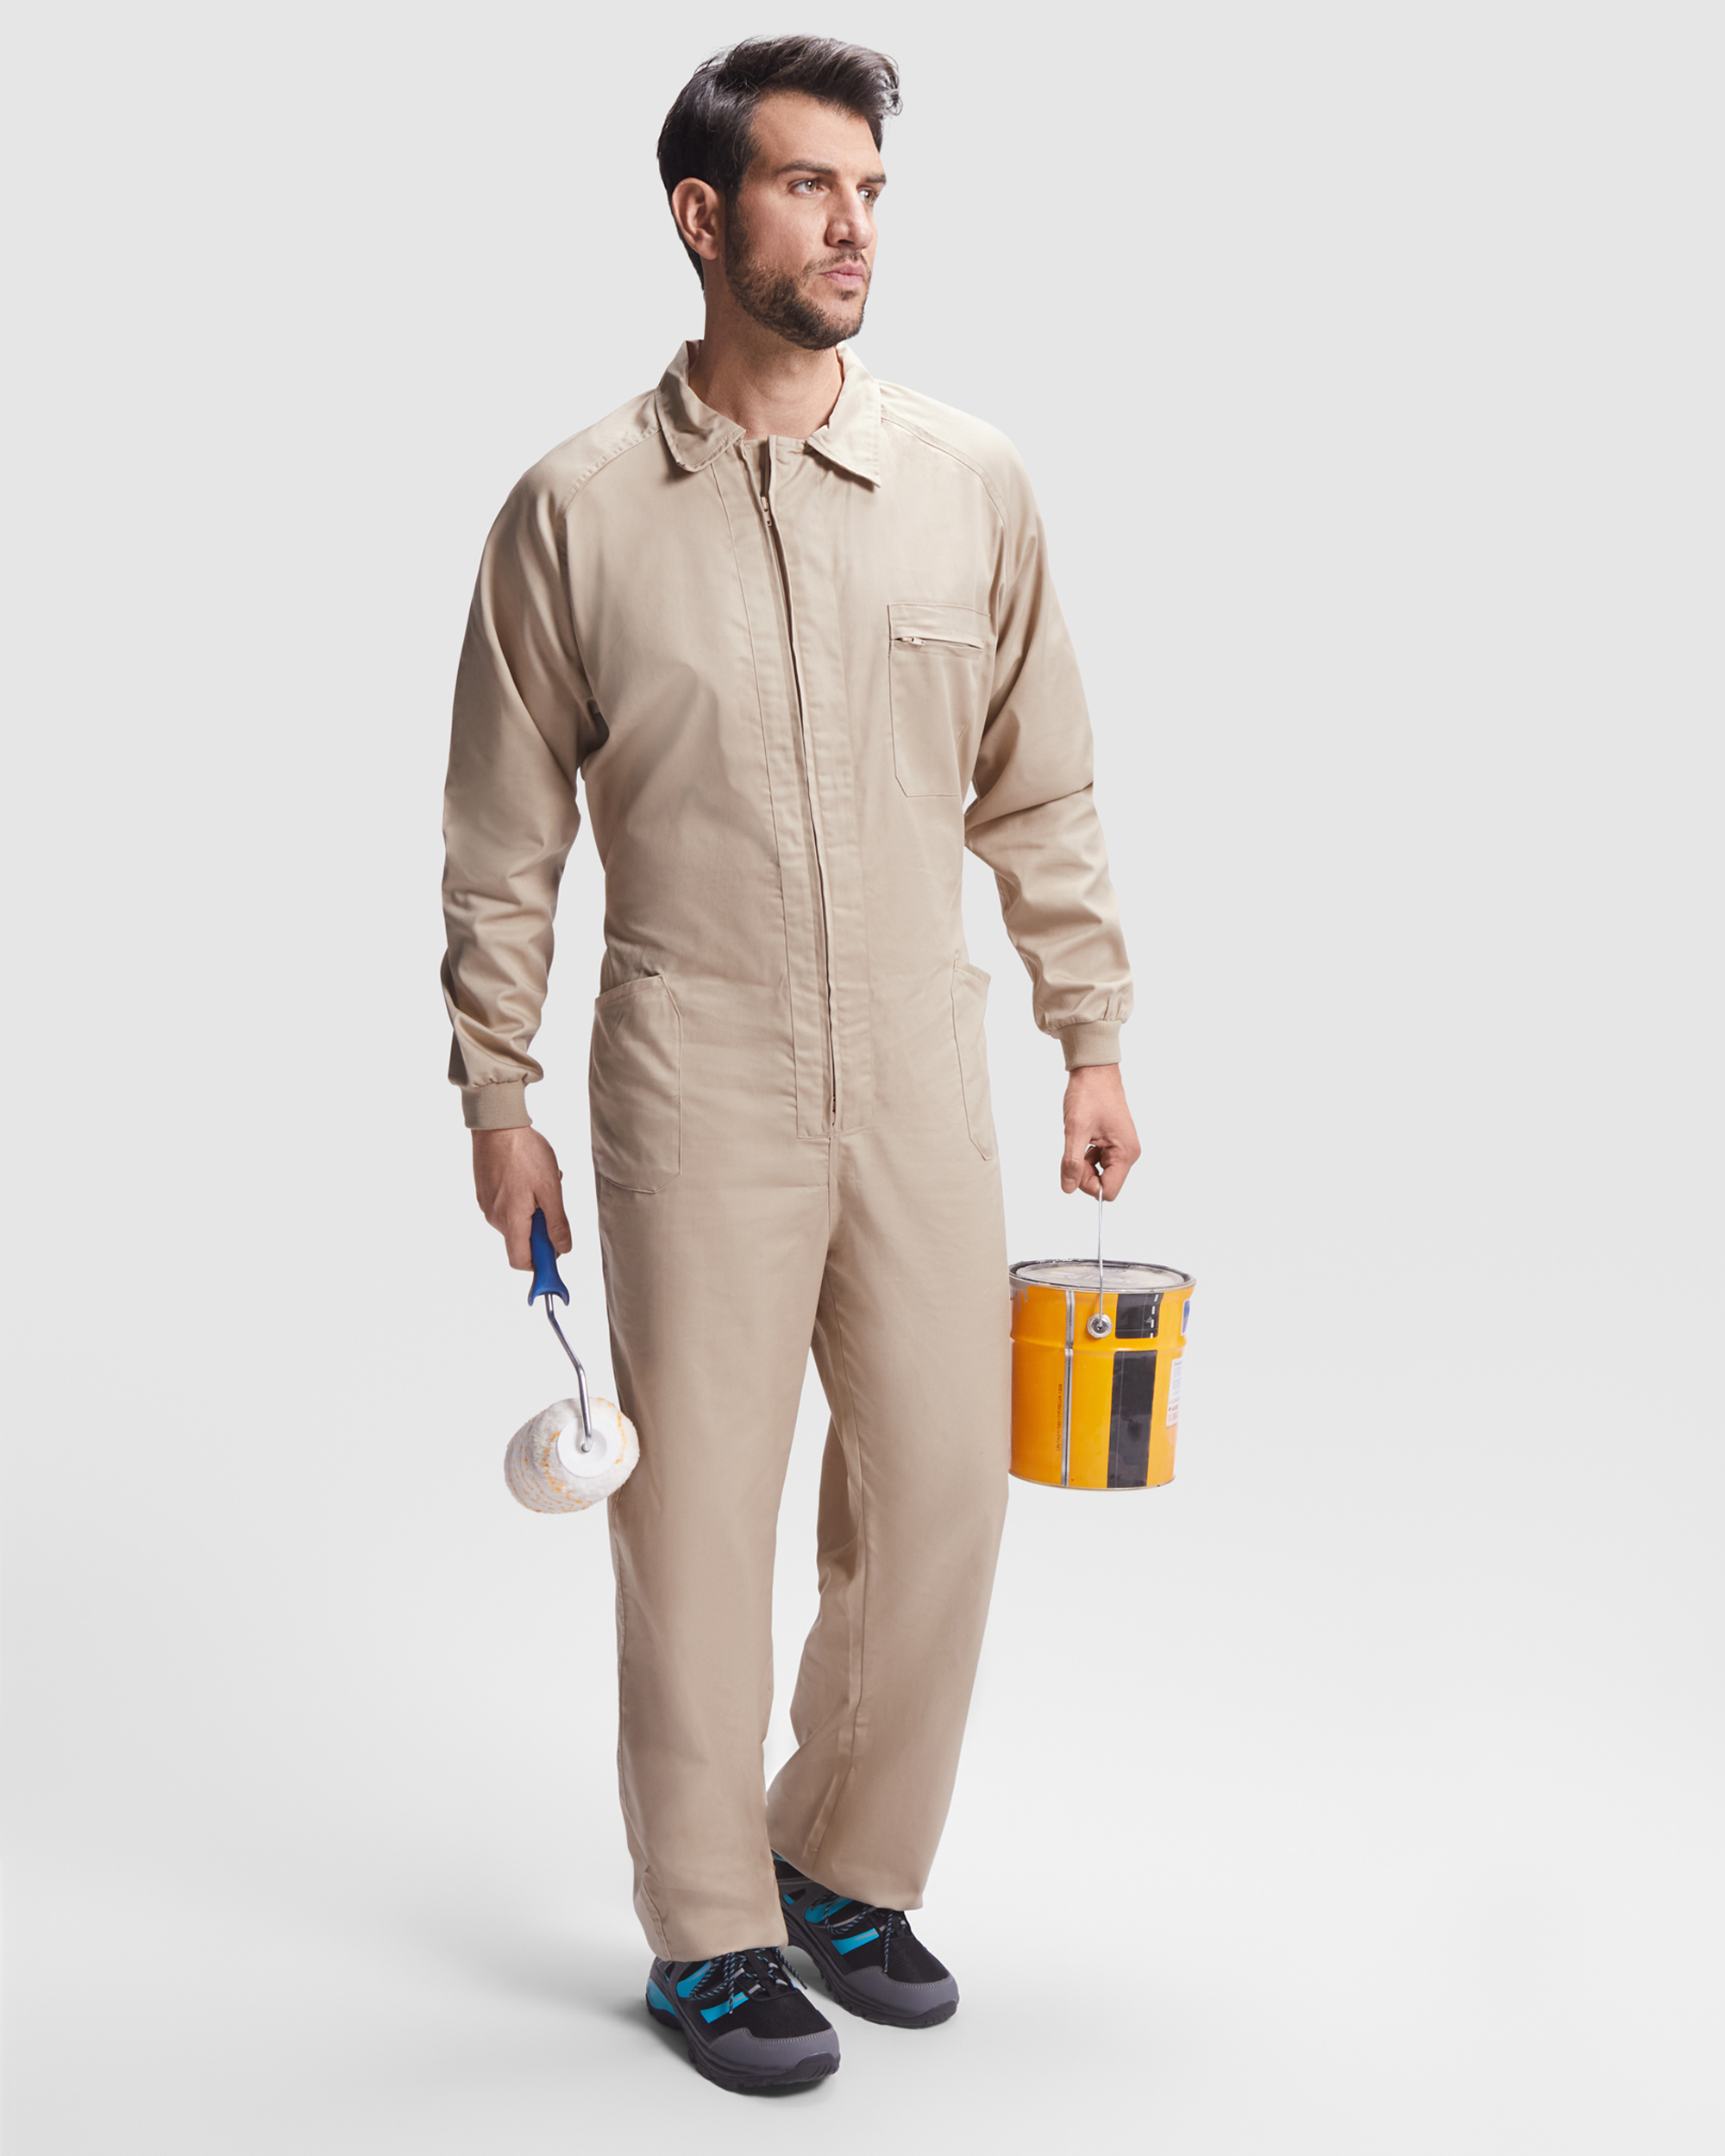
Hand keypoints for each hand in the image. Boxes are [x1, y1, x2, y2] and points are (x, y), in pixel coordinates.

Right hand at [471, 1127, 571, 1269]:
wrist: (497, 1125)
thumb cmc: (525, 1153)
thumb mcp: (551, 1189)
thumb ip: (557, 1223)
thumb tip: (562, 1249)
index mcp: (510, 1220)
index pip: (520, 1261)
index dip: (539, 1263)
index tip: (554, 1253)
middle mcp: (494, 1217)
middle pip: (520, 1241)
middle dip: (540, 1229)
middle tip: (551, 1203)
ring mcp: (487, 1205)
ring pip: (515, 1222)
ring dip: (531, 1211)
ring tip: (539, 1184)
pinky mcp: (484, 1193)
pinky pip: (506, 1207)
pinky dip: (520, 1200)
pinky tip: (527, 1177)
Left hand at [1060, 1064, 1141, 1199]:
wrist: (1094, 1072)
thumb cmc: (1089, 1095)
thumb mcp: (1075, 1129)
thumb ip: (1071, 1161)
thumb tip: (1068, 1188)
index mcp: (1125, 1153)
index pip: (1109, 1191)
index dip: (1087, 1184)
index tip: (1074, 1165)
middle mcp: (1128, 1153)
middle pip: (1104, 1183)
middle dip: (1084, 1173)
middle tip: (1075, 1148)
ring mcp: (1122, 1149)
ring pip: (1099, 1173)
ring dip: (1083, 1163)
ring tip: (1079, 1139)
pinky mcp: (1114, 1144)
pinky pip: (1099, 1162)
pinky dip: (1086, 1155)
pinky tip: (1084, 1137)